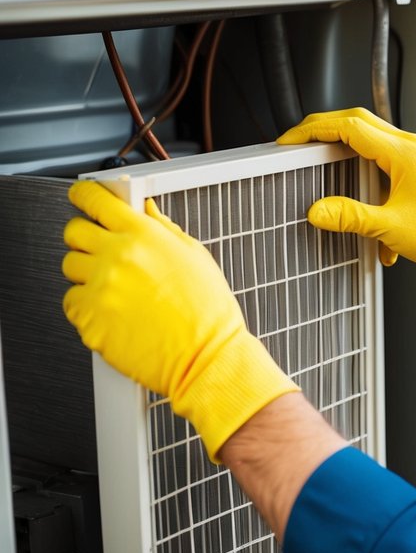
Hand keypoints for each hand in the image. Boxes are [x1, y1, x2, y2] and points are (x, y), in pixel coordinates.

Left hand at [62, 181, 298, 460]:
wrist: (206, 357)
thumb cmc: (208, 313)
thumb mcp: (196, 257)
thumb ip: (165, 229)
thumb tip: (146, 212)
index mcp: (144, 236)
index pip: (97, 200)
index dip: (85, 196)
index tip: (82, 197)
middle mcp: (118, 257)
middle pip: (74, 232)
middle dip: (85, 237)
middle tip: (103, 250)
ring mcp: (100, 288)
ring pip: (70, 266)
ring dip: (87, 273)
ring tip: (116, 289)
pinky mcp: (89, 318)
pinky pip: (71, 302)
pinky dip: (86, 305)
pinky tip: (113, 311)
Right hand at [278, 107, 415, 301]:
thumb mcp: (392, 228)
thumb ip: (351, 217)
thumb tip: (317, 212)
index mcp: (404, 152)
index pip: (348, 126)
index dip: (313, 130)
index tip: (290, 141)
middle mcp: (412, 147)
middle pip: (358, 123)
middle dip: (324, 132)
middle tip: (298, 145)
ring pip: (371, 142)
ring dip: (346, 154)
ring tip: (321, 169)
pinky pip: (385, 162)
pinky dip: (367, 177)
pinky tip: (363, 210)